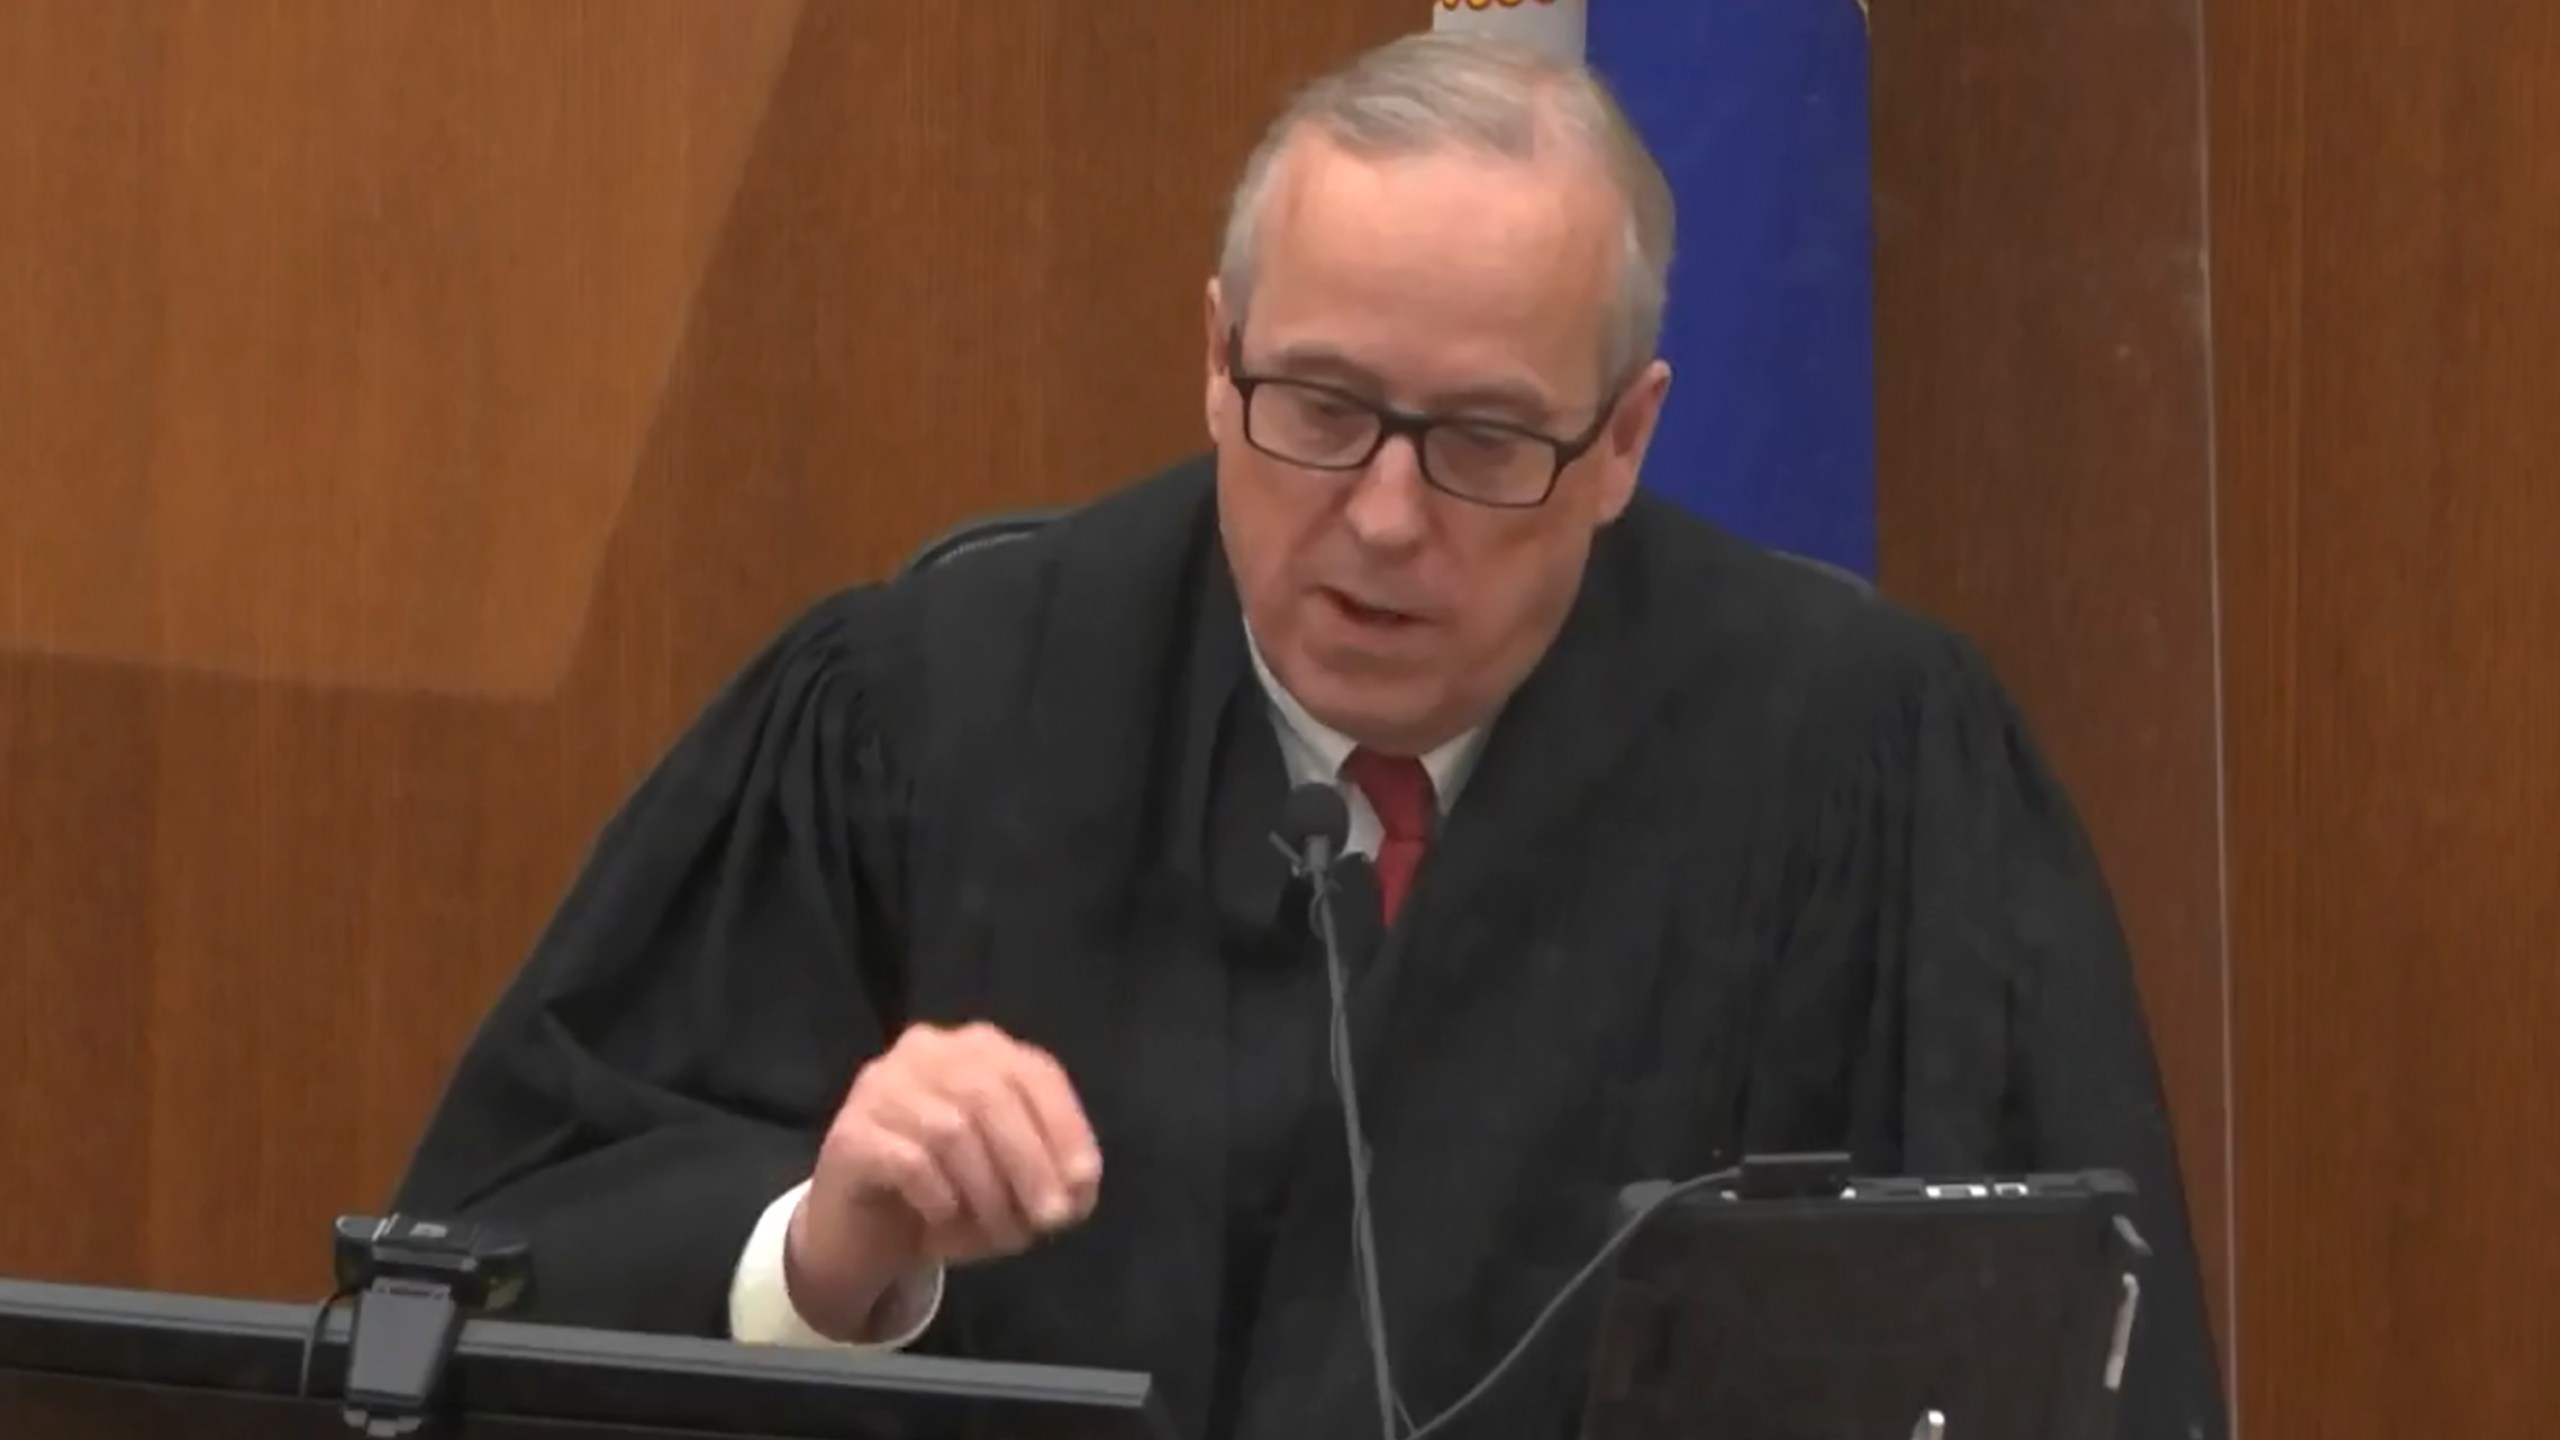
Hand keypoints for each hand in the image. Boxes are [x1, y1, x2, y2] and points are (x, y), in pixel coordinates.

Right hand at [784, 1022, 1100, 1338]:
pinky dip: (939, 1195)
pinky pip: (908, 1160)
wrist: (862, 1236)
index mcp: (976, 1049)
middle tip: (1049, 1221)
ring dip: (987, 1190)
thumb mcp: (1014, 1189)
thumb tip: (1079, 1189)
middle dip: (1030, 1163)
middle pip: (991, 1094)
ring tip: (1001, 1234)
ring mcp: (880, 1087)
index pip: (1033, 1072)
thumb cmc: (950, 1197)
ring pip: (950, 1128)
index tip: (1083, 1184)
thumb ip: (1052, 1179)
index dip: (1065, 1127)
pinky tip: (943, 1216)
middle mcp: (926, 1051)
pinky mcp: (849, 1134)